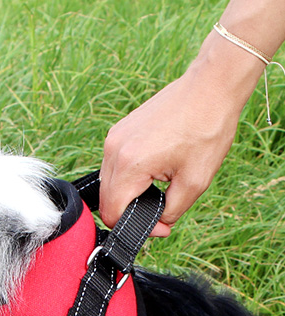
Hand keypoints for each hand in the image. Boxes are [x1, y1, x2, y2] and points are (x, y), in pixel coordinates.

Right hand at [99, 37, 260, 235]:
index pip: (112, 213)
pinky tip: (153, 169)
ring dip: (128, 193)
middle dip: (130, 211)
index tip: (159, 226)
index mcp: (129, 165)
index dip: (132, 227)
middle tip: (161, 210)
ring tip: (158, 186)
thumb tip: (159, 225)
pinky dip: (128, 175)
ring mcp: (113, 139)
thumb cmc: (206, 128)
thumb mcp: (195, 181)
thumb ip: (172, 212)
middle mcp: (114, 151)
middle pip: (106, 200)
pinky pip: (113, 165)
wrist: (209, 87)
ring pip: (108, 183)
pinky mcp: (117, 132)